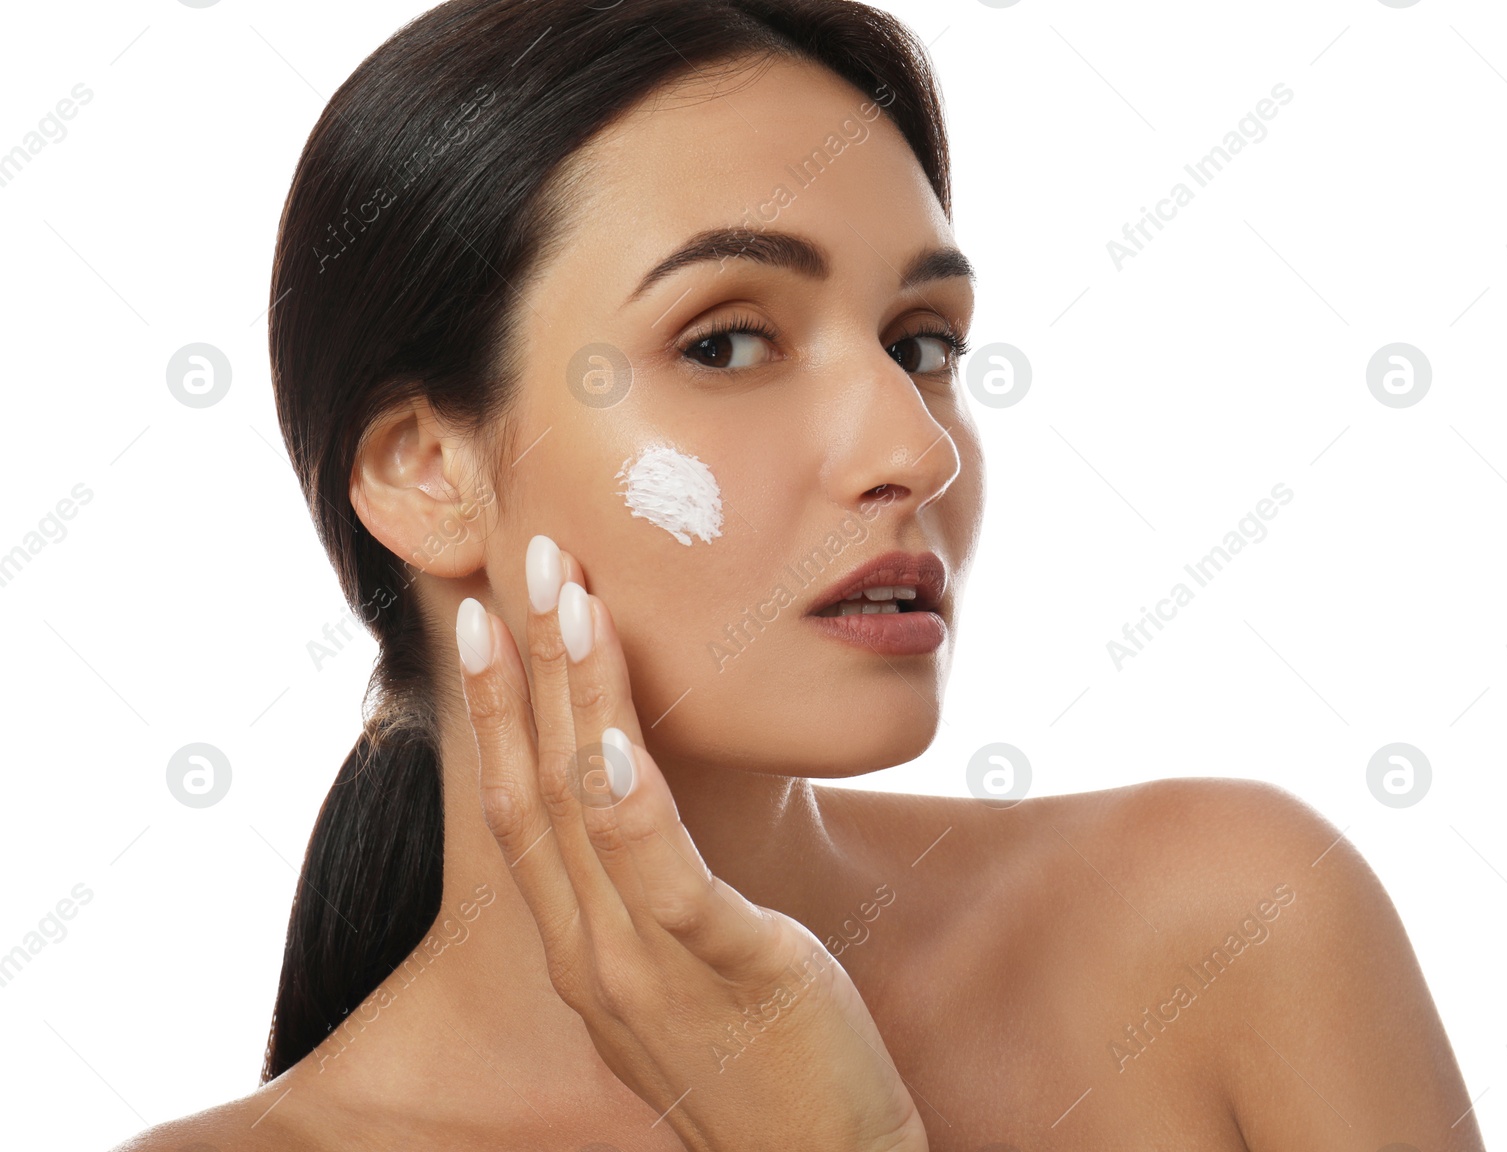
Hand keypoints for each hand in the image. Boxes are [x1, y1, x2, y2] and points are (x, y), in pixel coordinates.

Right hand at [452, 534, 928, 1151]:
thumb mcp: (687, 970)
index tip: (488, 620)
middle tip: (519, 561)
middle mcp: (591, 953)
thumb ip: (652, 895)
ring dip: (575, 693)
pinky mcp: (729, 971)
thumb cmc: (766, 1063)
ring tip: (568, 596)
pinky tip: (617, 740)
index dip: (501, 707)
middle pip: (537, 787)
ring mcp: (648, 966)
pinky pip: (663, 877)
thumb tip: (646, 812)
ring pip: (587, 808)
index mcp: (582, 946)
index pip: (521, 807)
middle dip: (526, 668)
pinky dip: (631, 805)